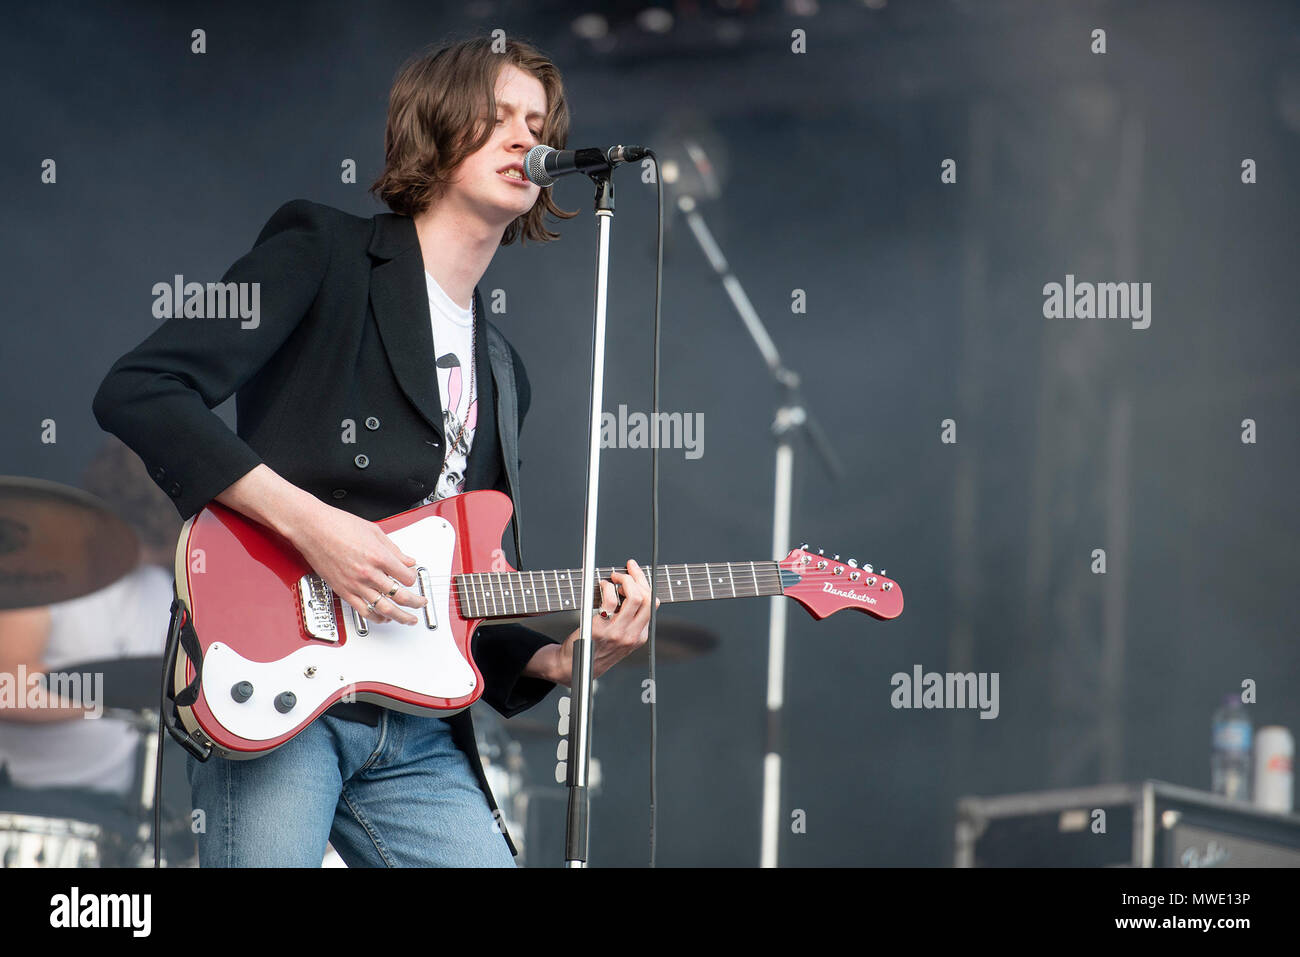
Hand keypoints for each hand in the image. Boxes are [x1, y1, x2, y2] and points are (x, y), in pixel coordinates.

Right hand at [286, 501, 425, 624]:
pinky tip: (383, 619)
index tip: (413, 577)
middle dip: (415, 602)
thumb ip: (394, 549)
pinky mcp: (343, 591)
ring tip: (408, 619)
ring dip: (400, 616)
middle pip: (400, 595)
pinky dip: (376, 618)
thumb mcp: (374, 531)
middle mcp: (369, 573)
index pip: (407, 577)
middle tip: (421, 603)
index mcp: (379, 556)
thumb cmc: (338, 525)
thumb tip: (408, 560)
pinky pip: (363, 611)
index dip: (414, 578)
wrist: (312, 528)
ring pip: (384, 608)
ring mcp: (355, 584)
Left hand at [548, 559, 658, 684]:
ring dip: (624, 579)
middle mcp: (632, 635)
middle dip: (638, 577)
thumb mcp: (621, 639)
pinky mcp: (600, 629)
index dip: (644, 583)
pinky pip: (610, 600)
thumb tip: (633, 590)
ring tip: (614, 577)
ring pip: (634, 597)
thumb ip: (630, 620)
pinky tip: (601, 586)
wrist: (575, 667)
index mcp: (640, 636)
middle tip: (626, 570)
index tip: (635, 571)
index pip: (652, 603)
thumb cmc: (595, 649)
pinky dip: (607, 587)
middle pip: (647, 598)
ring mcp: (617, 633)